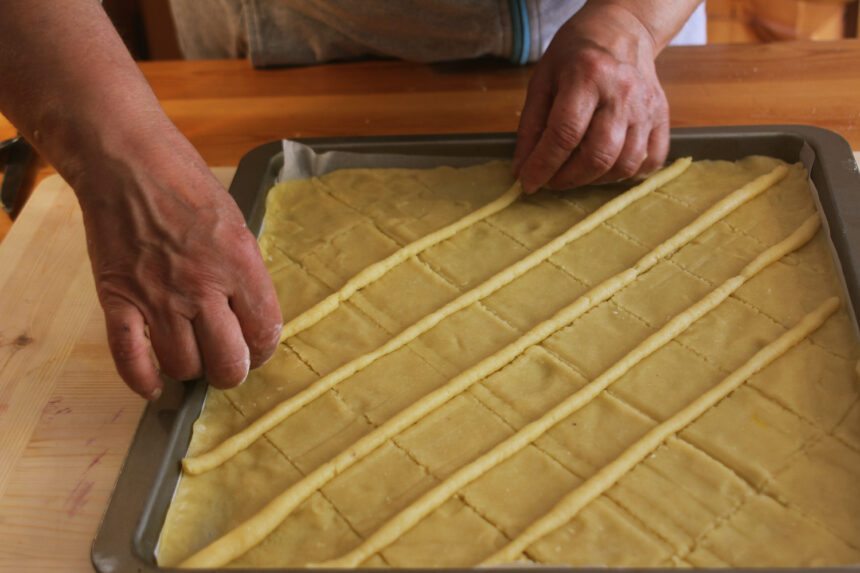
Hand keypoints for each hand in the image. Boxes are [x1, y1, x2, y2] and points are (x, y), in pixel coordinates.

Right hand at [77, 137, 281, 399]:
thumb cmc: (186, 184)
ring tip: (192, 359)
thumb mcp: (236, 223)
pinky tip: (153, 386)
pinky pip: (130, 358)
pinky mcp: (118, 299)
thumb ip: (244, 271)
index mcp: (239, 265)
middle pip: (227, 362)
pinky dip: (142, 380)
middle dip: (232, 371)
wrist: (127, 161)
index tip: (257, 349)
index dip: (264, 350)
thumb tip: (251, 313)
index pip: (265, 332)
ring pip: (182, 365)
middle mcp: (202, 287)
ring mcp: (158, 297)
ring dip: (191, 370)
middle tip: (227, 364)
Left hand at [512, 3, 669, 191]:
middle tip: (551, 180)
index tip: (528, 183)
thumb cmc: (577, 52)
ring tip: (577, 173)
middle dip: (568, 179)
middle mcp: (622, 92)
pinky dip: (629, 174)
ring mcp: (646, 106)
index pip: (564, 134)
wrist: (623, 29)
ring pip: (625, 164)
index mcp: (587, 76)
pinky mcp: (661, 115)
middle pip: (598, 155)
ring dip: (595, 180)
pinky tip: (608, 168)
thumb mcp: (543, 79)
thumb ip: (531, 126)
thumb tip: (521, 169)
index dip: (543, 166)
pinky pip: (652, 159)